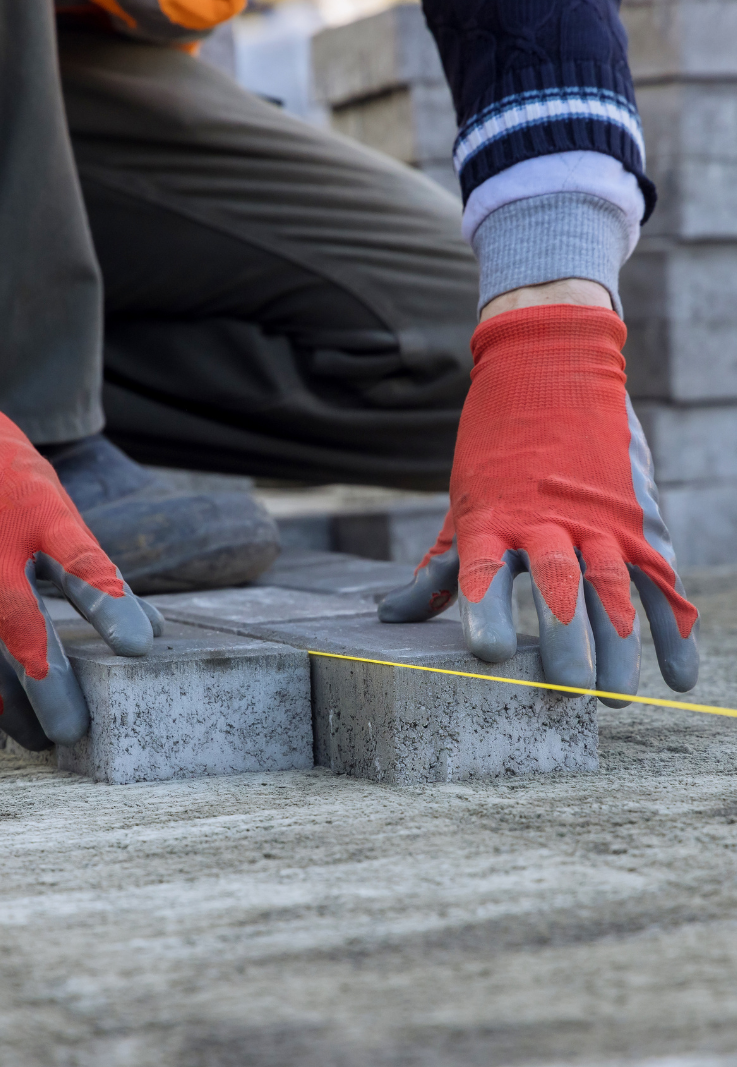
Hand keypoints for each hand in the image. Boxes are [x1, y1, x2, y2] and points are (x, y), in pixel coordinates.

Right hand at [0, 361, 162, 747]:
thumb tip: (149, 630)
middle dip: (46, 680)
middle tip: (73, 730)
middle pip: (17, 619)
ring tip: (33, 734)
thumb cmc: (6, 477)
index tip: (138, 647)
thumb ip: (93, 565)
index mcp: (37, 511)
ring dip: (3, 697)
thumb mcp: (55, 501)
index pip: (80, 561)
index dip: (109, 604)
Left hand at [378, 303, 697, 705]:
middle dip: (564, 642)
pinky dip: (673, 629)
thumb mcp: (461, 506)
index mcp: (493, 516)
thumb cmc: (494, 452)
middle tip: (565, 691)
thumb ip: (437, 569)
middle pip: (559, 586)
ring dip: (618, 647)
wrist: (550, 369)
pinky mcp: (637, 520)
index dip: (484, 612)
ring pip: (613, 587)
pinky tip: (677, 677)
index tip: (486, 655)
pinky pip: (660, 580)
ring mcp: (598, 518)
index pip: (484, 570)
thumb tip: (389, 618)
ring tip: (613, 697)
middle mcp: (547, 518)